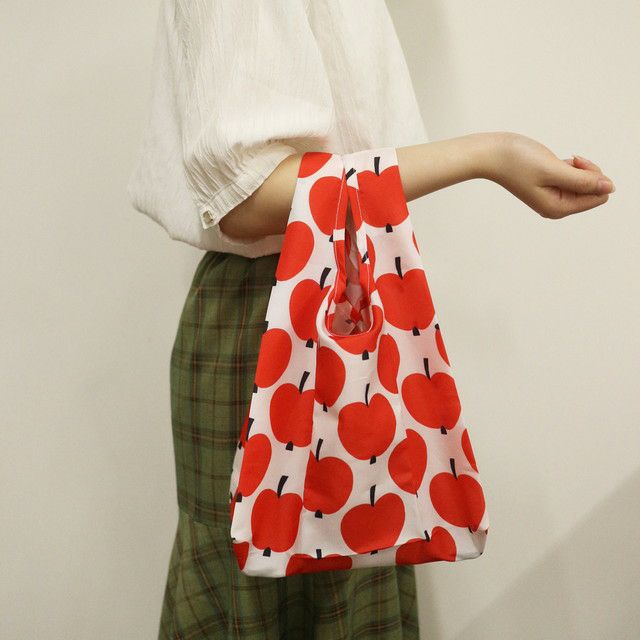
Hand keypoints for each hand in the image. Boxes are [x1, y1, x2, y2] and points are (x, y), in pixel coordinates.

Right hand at [487, 132, 615, 218]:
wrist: (491, 155)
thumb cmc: (516, 162)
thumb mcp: (553, 170)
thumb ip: (583, 181)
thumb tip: (609, 188)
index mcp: (557, 208)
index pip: (598, 197)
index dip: (593, 177)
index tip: (575, 165)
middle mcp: (556, 206)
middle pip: (593, 191)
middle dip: (586, 172)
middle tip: (568, 160)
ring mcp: (552, 197)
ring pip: (584, 183)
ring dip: (577, 168)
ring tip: (556, 161)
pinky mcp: (549, 186)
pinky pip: (572, 178)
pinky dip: (569, 166)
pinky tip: (553, 162)